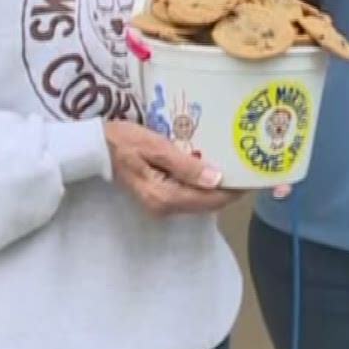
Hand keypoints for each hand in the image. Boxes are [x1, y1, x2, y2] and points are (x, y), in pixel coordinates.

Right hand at [104, 120, 243, 216]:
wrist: (95, 147)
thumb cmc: (124, 141)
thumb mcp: (156, 147)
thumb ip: (186, 165)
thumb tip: (217, 179)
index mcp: (165, 197)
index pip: (210, 200)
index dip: (234, 190)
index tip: (253, 177)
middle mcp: (164, 208)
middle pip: (207, 204)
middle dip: (229, 190)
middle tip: (248, 169)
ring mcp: (160, 205)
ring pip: (199, 202)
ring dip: (218, 189)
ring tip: (235, 167)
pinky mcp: (158, 198)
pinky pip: (189, 196)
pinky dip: (203, 186)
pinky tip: (211, 170)